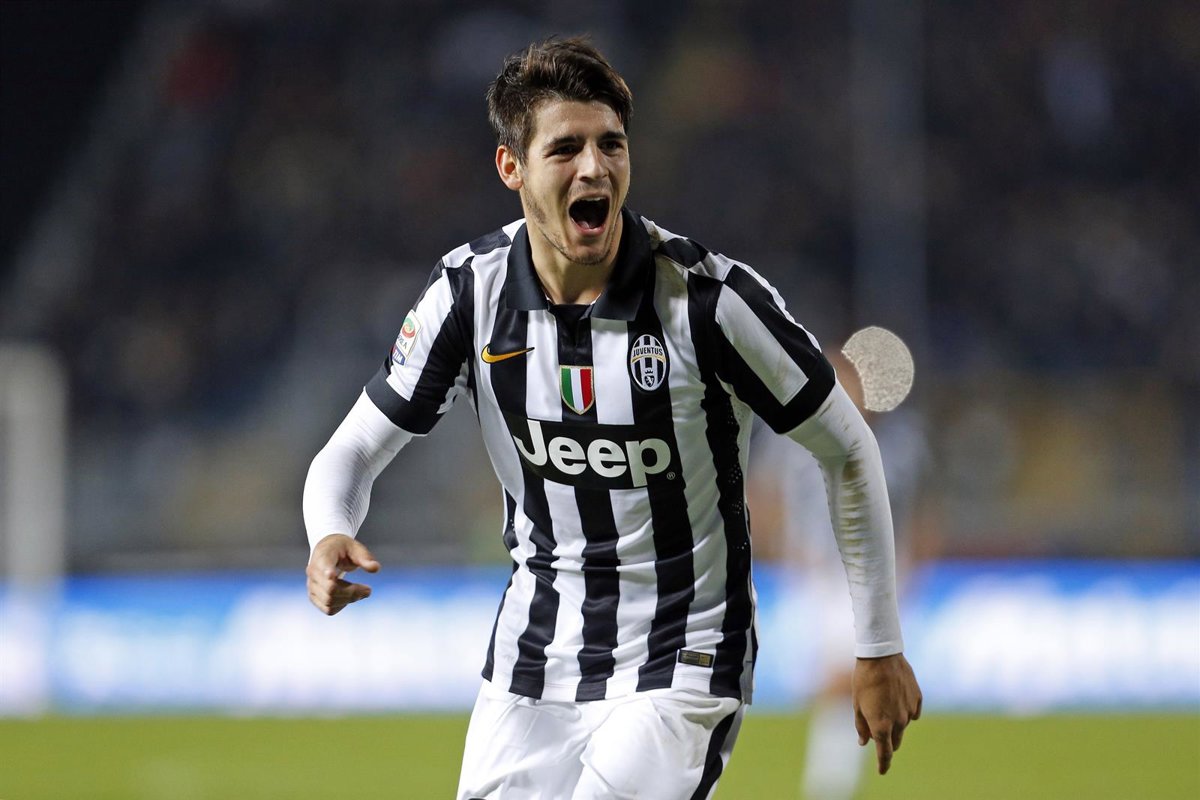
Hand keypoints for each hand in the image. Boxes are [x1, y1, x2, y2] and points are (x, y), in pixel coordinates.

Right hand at [306, 533, 380, 614]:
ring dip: (350, 600)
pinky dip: (342, 605)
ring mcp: (311, 586)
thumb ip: (365, 558)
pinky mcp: (314, 597)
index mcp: (323, 556)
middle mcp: (313, 572)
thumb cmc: (343, 548)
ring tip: (363, 591)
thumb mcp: (356, 547)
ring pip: (329, 602)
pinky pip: (328, 609)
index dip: (327, 572)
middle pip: (330, 590)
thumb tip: (376, 568)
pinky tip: (350, 596)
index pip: (322, 566)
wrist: (327, 551)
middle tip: (368, 589)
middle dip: (352, 592)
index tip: (332, 575)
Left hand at [852, 653, 921, 774]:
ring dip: (895, 724)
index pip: (885, 753)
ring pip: (903, 727)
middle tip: (877, 733)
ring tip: (883, 705)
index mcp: (881, 726)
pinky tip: (896, 699)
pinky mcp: (917, 699)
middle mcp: (899, 722)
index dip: (883, 764)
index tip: (882, 771)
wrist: (881, 656)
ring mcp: (909, 711)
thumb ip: (861, 726)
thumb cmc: (863, 680)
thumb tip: (864, 742)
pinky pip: (912, 712)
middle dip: (887, 742)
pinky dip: (904, 711)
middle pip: (895, 742)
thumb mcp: (857, 704)